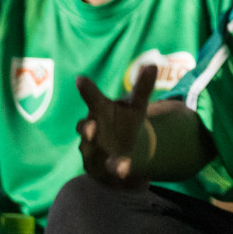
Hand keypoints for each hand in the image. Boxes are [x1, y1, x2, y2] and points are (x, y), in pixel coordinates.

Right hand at [76, 65, 156, 185]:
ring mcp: (93, 149)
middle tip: (90, 127)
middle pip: (85, 127)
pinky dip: (117, 169)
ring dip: (102, 157)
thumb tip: (152, 63)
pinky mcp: (101, 167)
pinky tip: (123, 170)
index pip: (93, 97)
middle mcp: (92, 128)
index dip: (87, 88)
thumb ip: (143, 87)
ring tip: (113, 161)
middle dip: (86, 128)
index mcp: (100, 110)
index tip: (80, 78)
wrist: (116, 153)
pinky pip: (109, 169)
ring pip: (93, 151)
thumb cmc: (122, 123)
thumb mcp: (136, 106)